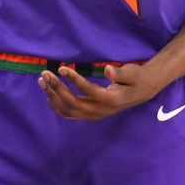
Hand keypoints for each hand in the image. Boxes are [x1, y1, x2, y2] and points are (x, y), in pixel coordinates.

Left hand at [37, 63, 168, 120]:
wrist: (141, 92)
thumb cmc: (136, 79)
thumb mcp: (133, 73)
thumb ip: (120, 73)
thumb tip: (107, 70)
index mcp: (112, 100)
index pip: (89, 92)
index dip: (74, 80)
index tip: (62, 68)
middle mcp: (101, 111)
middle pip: (74, 103)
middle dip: (57, 88)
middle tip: (45, 73)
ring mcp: (94, 115)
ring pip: (69, 111)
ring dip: (53, 96)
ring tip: (42, 81)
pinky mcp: (89, 115)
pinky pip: (69, 114)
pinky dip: (56, 105)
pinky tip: (48, 92)